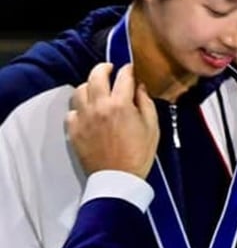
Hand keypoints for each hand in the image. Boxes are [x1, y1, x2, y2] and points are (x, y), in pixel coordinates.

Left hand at [66, 63, 158, 177]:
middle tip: (110, 70)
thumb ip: (146, 103)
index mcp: (121, 105)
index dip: (128, 69)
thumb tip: (140, 88)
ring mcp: (83, 118)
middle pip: (96, 75)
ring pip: (80, 90)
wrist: (117, 179)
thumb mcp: (152, 127)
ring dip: (89, 86)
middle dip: (104, 68)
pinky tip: (88, 112)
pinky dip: (80, 108)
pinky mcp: (73, 130)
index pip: (123, 76)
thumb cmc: (139, 154)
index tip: (130, 69)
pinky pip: (71, 111)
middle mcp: (99, 107)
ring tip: (97, 90)